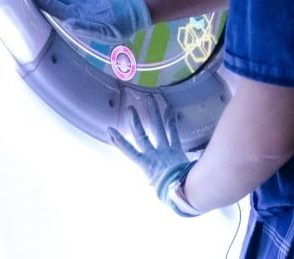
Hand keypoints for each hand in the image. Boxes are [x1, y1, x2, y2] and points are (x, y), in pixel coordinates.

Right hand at [108, 99, 196, 214]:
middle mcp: (154, 154)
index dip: (118, 140)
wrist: (183, 190)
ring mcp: (166, 149)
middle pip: (142, 135)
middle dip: (135, 121)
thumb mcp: (157, 189)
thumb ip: (155, 181)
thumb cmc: (169, 193)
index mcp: (145, 165)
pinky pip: (173, 132)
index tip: (109, 130)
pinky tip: (170, 108)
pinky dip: (171, 121)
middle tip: (129, 108)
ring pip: (158, 128)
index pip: (129, 150)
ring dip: (153, 113)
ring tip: (149, 99)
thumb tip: (154, 181)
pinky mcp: (177, 148)